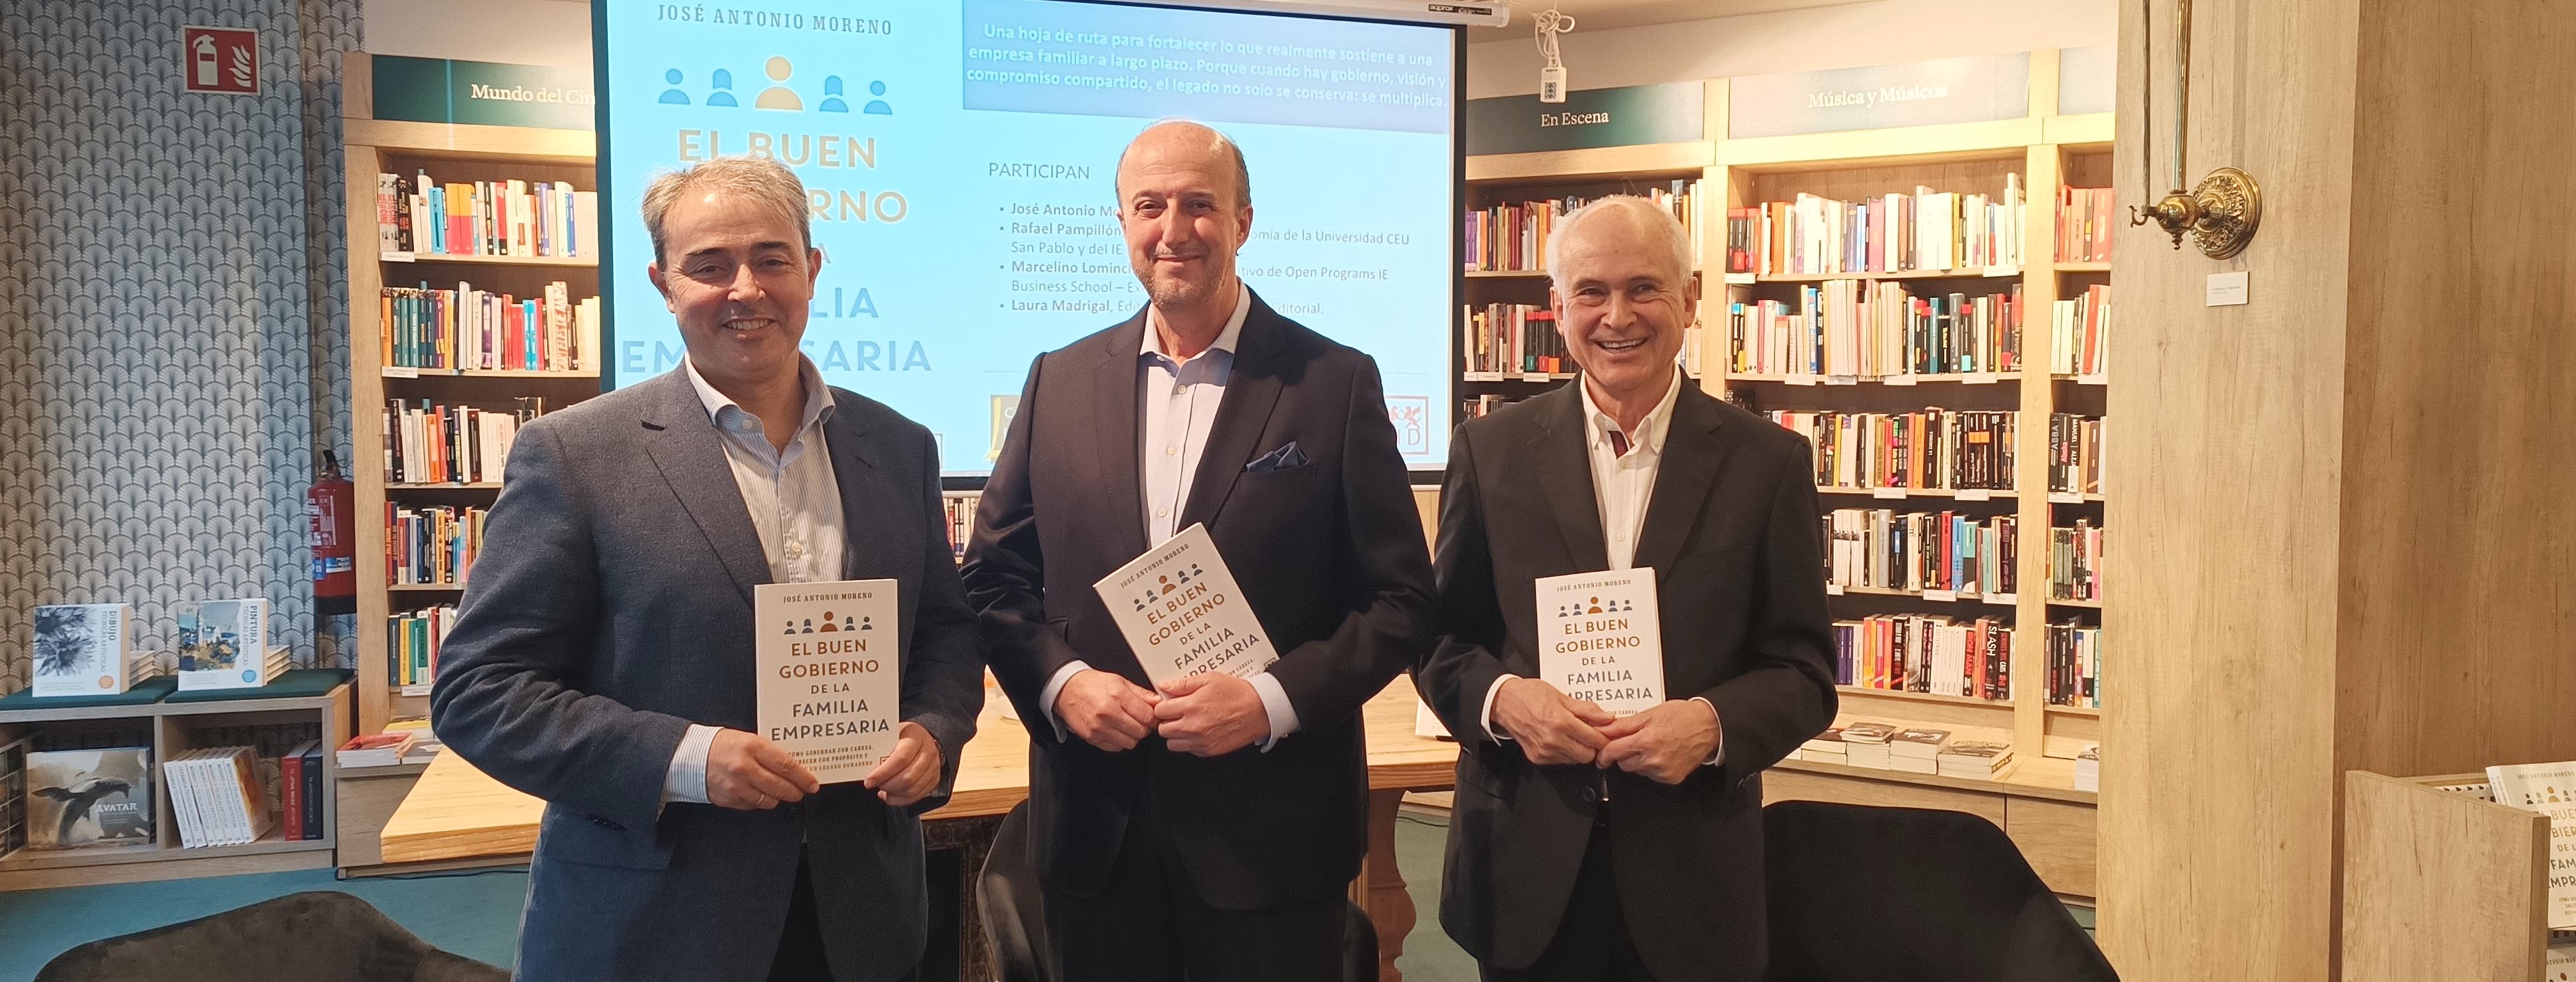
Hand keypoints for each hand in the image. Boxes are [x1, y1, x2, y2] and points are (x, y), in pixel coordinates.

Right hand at [706, 728, 819, 809]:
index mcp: (752, 747)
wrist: (691, 756)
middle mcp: (744, 768)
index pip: (786, 765)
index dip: (803, 777)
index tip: (812, 783)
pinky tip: (759, 792)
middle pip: (781, 787)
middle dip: (795, 791)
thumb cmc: (722, 745)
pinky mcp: (729, 799)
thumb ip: (770, 752)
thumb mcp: (749, 739)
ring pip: (769, 801)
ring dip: (777, 797)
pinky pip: (754, 806)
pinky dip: (760, 801)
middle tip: (801, 790)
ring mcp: (737, 786)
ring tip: (779, 790)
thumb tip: (794, 766)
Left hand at [862, 722, 942, 806]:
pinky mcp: (934, 780)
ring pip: (912, 790)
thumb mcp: (891, 734)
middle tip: (874, 784)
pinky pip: (916, 796)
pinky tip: (890, 794)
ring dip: (893, 793)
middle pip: (907, 777)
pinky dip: (900, 799)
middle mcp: (927, 752)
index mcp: (915, 737)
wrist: (923, 738)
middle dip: (887, 785)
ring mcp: (933, 767)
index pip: (901, 758)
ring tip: (882, 788)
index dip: (883, 772)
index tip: (868, 781)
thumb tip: (863, 765)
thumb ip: (880, 747)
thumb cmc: (903, 736)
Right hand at [1054, 668, 1161, 751]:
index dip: (1154, 718)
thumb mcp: (1119, 681)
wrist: (1067, 690)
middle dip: (1144, 727)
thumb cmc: (1093, 685)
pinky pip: (1116, 747)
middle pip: (1141, 732)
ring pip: (1130, 743)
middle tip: (1140, 721)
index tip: (1153, 716)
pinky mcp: (1092, 738)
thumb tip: (1158, 702)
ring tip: (1127, 725)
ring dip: (1132, 736)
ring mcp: (1099, 728)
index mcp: (1117, 696)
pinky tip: (1116, 730)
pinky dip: (1119, 741)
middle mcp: (1108, 713)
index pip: (1147, 716)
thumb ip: (1141, 694)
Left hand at [1153, 673, 1270, 756]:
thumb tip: (1163, 686)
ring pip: (1172, 744)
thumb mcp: (1209, 679)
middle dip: (1167, 721)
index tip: (1170, 704)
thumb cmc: (1237, 693)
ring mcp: (1201, 741)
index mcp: (1191, 706)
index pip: (1160, 711)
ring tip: (1187, 723)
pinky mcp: (1209, 751)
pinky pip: (1188, 750)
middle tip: (1177, 714)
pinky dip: (1190, 742)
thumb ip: (1183, 684)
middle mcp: (1193, 726)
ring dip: (1176, 734)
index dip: (1163, 706)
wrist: (1260, 710)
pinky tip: (1199, 731)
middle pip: (1162, 729)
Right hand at [1491, 677, 1614, 765]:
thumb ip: (1587, 710)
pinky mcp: (1537, 758)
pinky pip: (1560, 761)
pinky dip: (1564, 752)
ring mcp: (1544, 751)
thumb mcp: (1562, 696)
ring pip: (1575, 760)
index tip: (1604, 732)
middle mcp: (1552, 740)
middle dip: (1591, 746)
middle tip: (1589, 734)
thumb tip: (1608, 718)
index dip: (1603, 737)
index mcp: (1561, 722)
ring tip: (1571, 733)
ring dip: (1578, 750)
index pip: (1594, 740)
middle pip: (1587, 756)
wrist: (1504, 702)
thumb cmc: (1530, 695)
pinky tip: (1559, 738)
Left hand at [1595, 699, 1721, 784]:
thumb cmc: (1681, 717)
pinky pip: (1650, 775)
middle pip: (1623, 763)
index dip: (1604, 752)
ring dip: (1638, 760)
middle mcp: (1654, 759)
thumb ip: (1623, 725)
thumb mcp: (1649, 714)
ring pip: (1637, 770)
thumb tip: (1603, 731)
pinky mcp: (1671, 779)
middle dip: (1624, 753)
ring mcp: (1663, 771)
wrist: (1708, 726)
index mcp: (1647, 740)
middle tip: (1635, 741)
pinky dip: (1651, 766)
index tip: (1601, 754)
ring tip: (1652, 745)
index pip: (1614, 752)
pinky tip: (1661, 753)